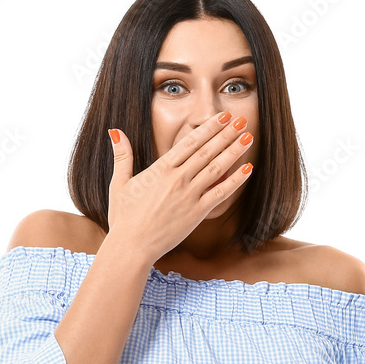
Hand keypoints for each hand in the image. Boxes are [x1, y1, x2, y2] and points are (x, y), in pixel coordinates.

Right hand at [106, 111, 253, 262]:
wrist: (131, 246)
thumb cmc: (124, 217)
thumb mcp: (119, 183)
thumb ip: (122, 156)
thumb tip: (116, 131)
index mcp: (160, 169)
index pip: (190, 143)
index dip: (209, 128)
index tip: (222, 117)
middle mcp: (177, 179)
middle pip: (207, 151)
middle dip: (226, 134)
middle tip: (241, 120)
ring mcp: (189, 196)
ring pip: (217, 168)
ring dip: (234, 151)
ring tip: (248, 137)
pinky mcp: (197, 213)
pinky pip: (221, 193)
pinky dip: (236, 180)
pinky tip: (248, 169)